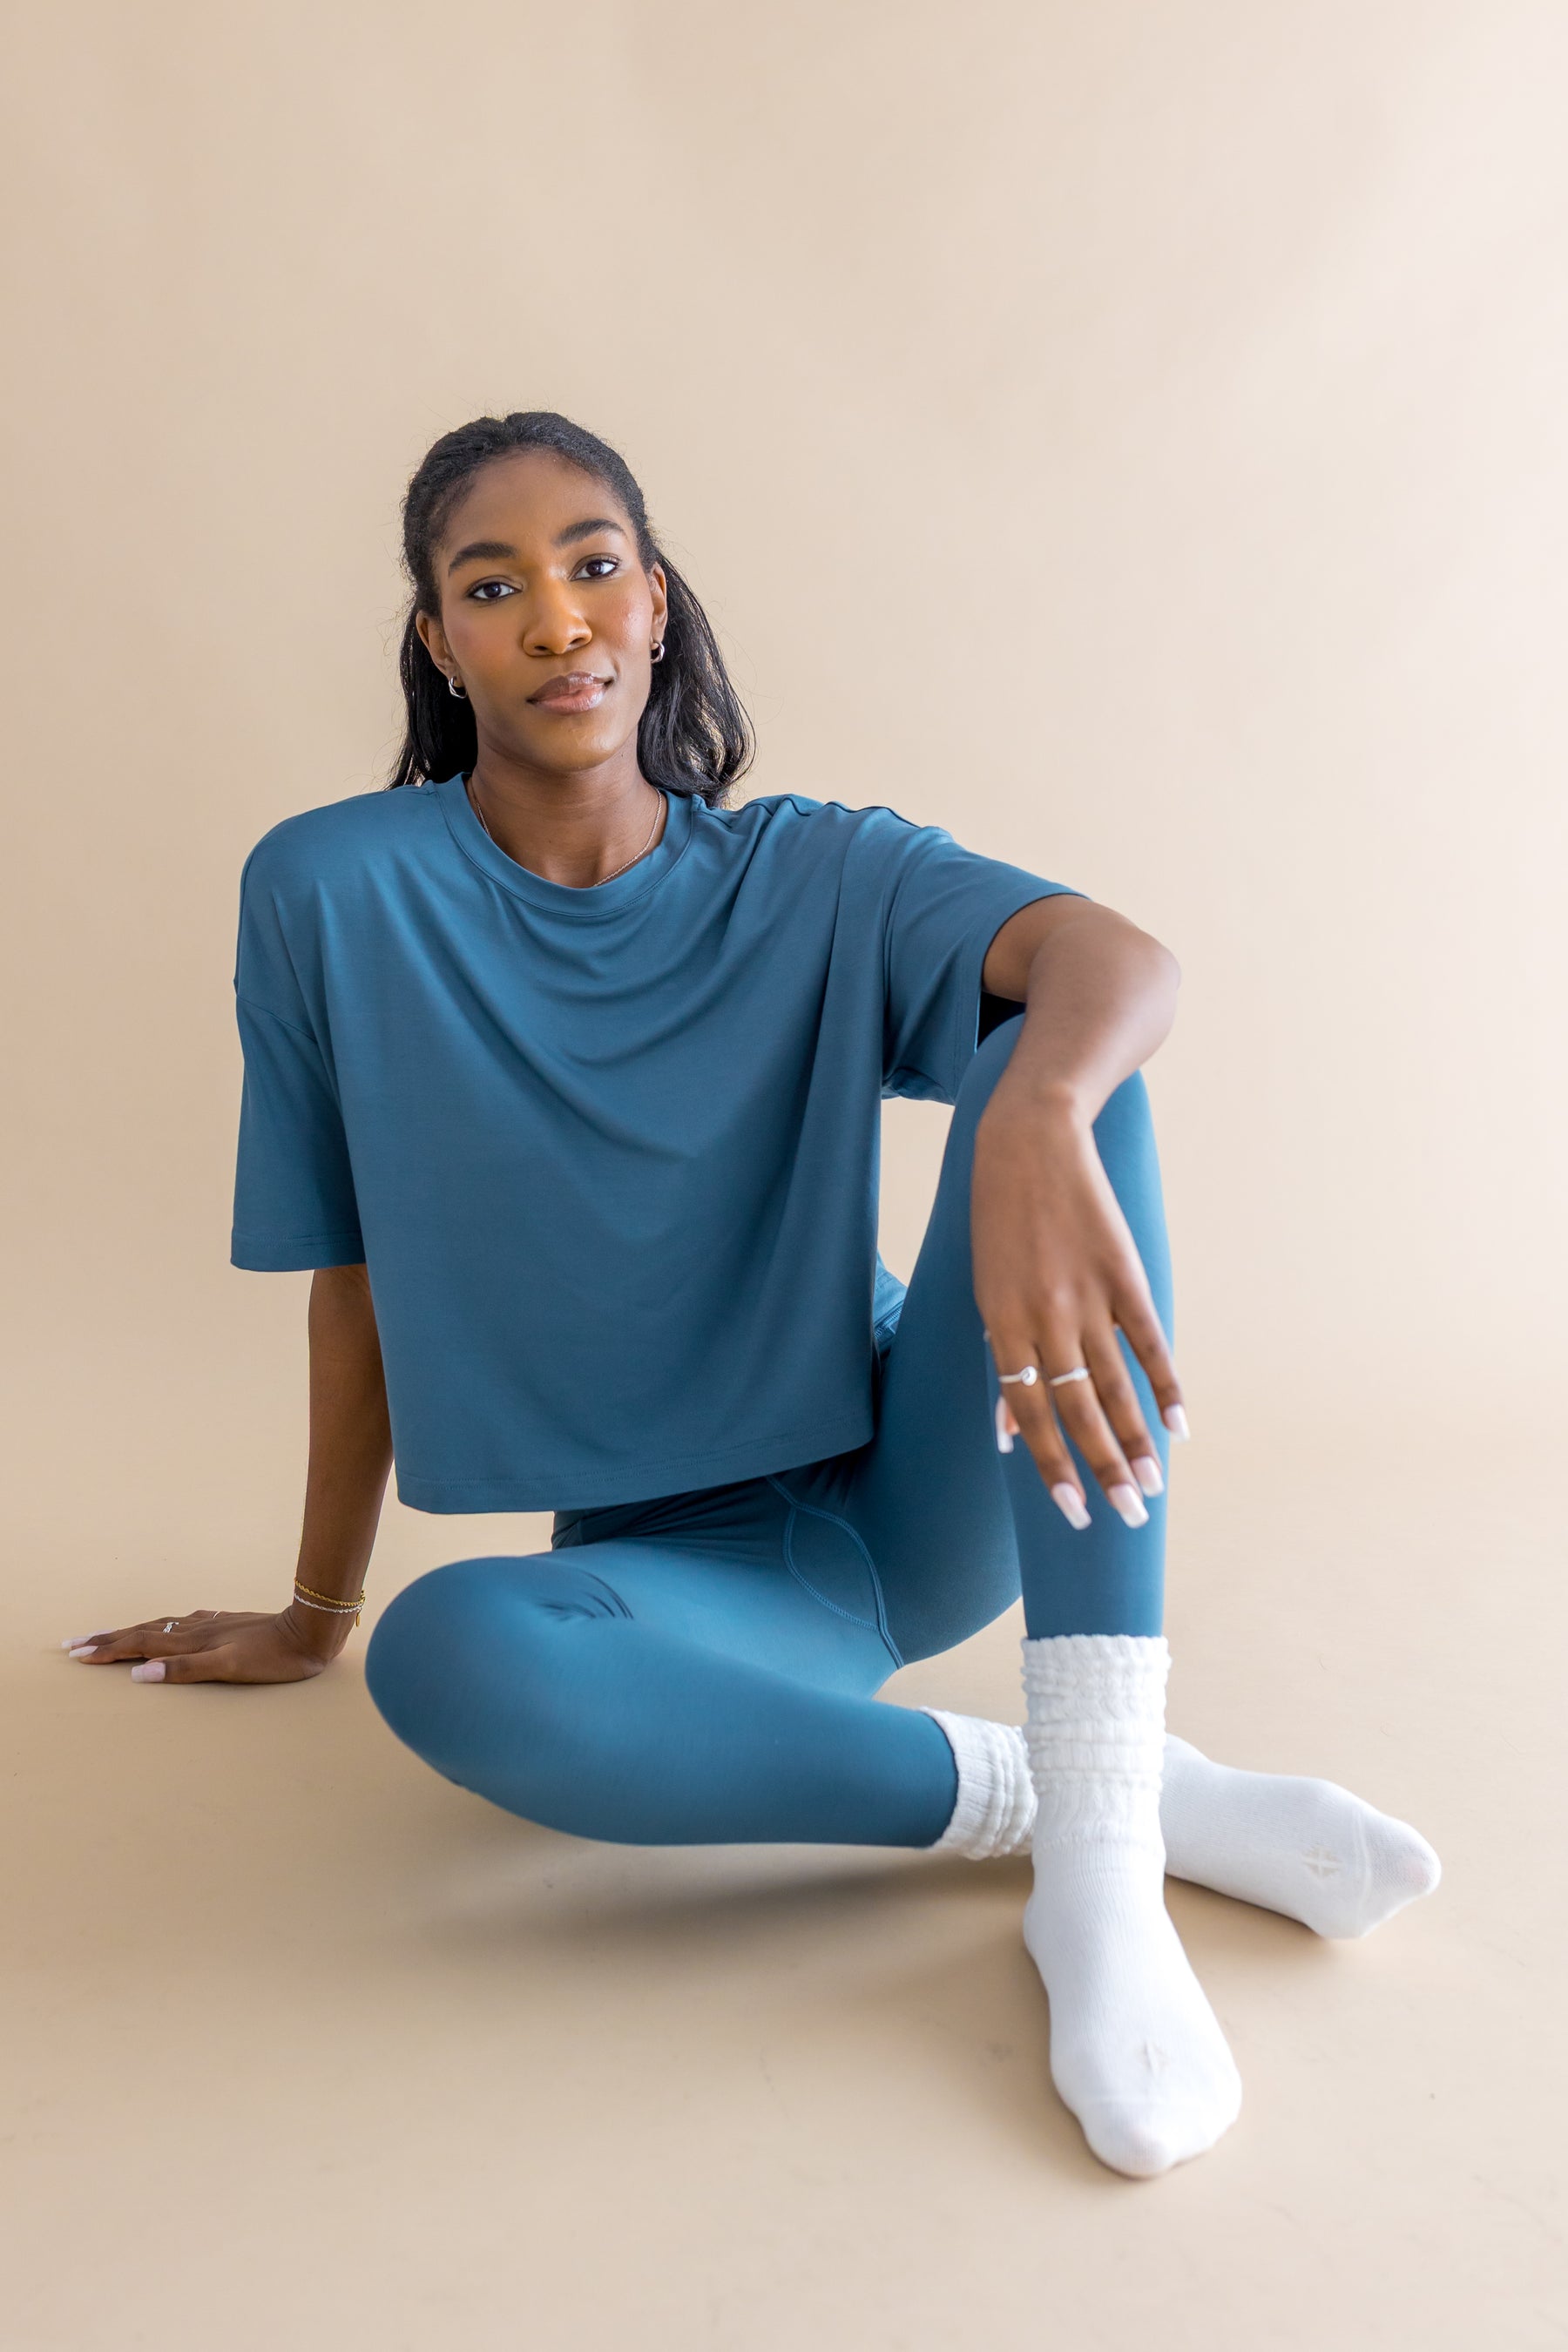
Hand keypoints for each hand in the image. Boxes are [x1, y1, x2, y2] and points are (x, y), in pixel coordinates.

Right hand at [61, 1604, 351, 1683]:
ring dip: (131, 1630)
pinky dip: (165, 1626)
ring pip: (161, 1625)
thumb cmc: (273, 1658)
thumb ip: (185, 1671)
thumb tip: (139, 1674)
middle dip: (107, 1638)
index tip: (76, 1654)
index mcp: (192, 1641)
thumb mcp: (229, 1668)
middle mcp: (196, 1629)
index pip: (139, 1643)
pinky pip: (184, 1623)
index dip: (108, 1649)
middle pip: (143, 1631)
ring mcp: (211, 1624)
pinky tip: (171, 1625)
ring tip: (110, 1634)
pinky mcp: (227, 1623)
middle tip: (74, 1643)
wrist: (309, 1631)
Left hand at [971, 1084, 1186, 1529]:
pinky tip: (1181, 1425)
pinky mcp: (1124, 1273)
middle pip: (1076, 1409)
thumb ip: (1003, 1358)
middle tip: (1128, 1517)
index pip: (1029, 1411)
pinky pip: (1149, 1341)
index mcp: (1001, 1323)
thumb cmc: (999, 1222)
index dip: (1050, 1464)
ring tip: (1154, 1486)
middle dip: (1104, 1469)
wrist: (1030, 1140)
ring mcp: (1087, 1295)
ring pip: (1115, 1385)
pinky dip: (1167, 1385)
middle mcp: (1044, 1317)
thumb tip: (1007, 1430)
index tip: (1073, 1511)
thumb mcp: (986, 1289)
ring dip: (1137, 1440)